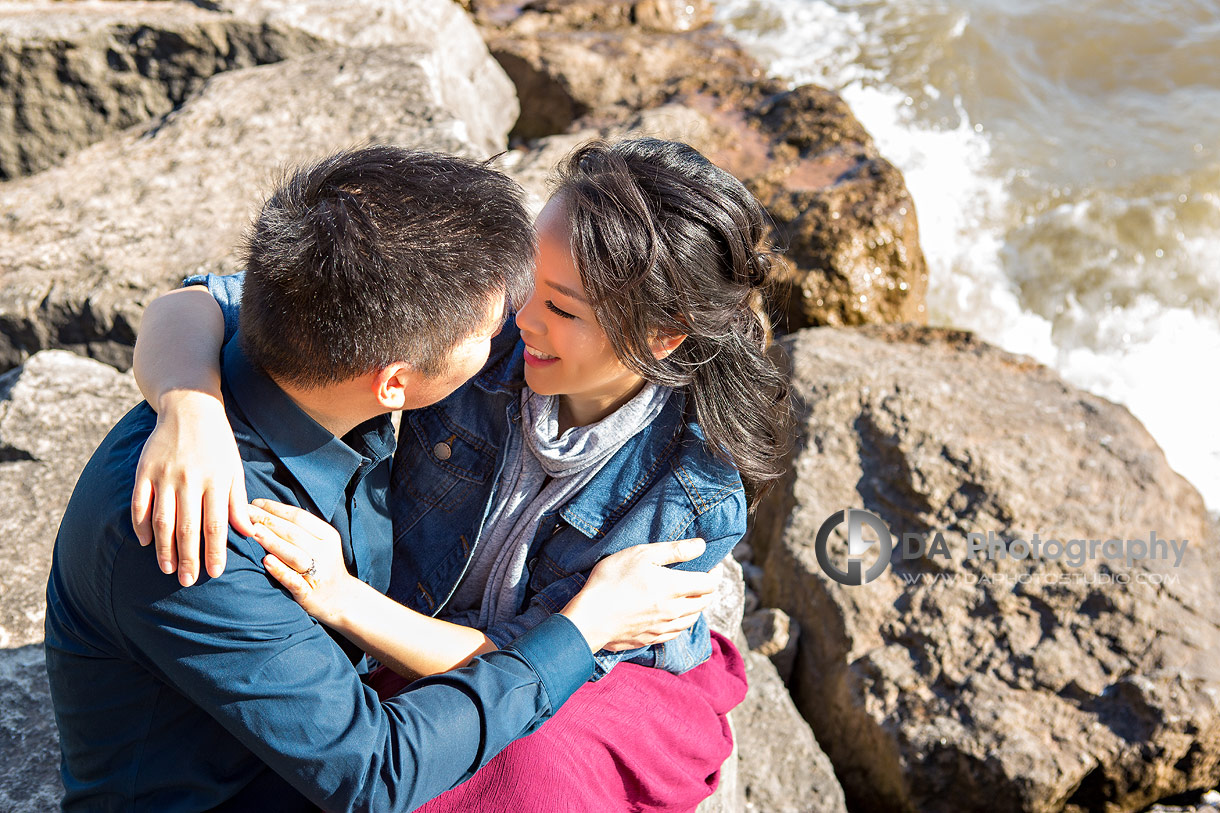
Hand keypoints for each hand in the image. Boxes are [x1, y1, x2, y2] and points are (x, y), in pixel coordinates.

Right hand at [131, 390, 254, 585]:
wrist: (190, 407)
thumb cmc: (217, 443)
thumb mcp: (235, 469)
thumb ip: (238, 501)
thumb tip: (247, 533)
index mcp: (216, 480)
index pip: (216, 524)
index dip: (215, 551)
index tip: (215, 573)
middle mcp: (190, 479)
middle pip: (189, 527)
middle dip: (188, 558)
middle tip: (187, 582)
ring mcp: (165, 475)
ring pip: (163, 520)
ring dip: (164, 548)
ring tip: (167, 570)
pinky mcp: (144, 470)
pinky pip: (139, 503)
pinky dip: (140, 525)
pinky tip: (146, 543)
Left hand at [247, 499, 362, 625]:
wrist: (342, 600)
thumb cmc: (324, 568)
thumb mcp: (322, 544)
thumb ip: (302, 530)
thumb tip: (270, 511)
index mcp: (328, 536)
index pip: (299, 517)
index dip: (276, 508)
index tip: (254, 502)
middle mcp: (324, 552)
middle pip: (293, 532)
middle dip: (267, 520)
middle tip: (244, 512)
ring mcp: (318, 573)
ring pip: (294, 554)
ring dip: (272, 542)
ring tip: (252, 531)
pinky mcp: (309, 593)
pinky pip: (293, 580)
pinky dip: (279, 570)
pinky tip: (265, 561)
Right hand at [560, 539, 715, 653]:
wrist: (590, 619)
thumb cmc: (612, 580)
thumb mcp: (641, 555)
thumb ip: (674, 550)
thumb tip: (701, 546)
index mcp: (675, 588)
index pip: (708, 584)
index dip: (714, 573)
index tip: (713, 566)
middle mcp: (675, 610)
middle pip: (704, 602)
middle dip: (708, 590)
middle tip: (704, 580)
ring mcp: (664, 627)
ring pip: (693, 619)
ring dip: (697, 607)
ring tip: (692, 597)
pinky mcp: (652, 638)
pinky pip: (677, 632)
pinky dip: (683, 622)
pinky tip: (675, 616)